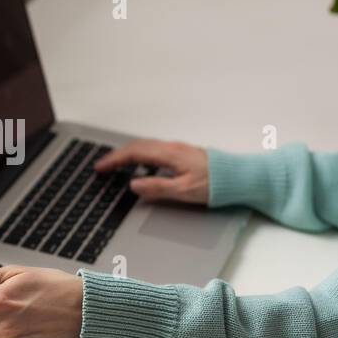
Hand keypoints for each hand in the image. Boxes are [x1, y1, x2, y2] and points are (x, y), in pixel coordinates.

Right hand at [93, 138, 210, 203]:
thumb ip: (157, 187)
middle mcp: (171, 147)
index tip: (100, 167)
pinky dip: (140, 154)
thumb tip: (134, 185)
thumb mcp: (183, 191)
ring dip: (128, 153)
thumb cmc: (215, 184)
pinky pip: (154, 149)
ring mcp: (177, 148)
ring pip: (145, 146)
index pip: (134, 153)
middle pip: (137, 146)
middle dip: (117, 155)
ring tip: (117, 163)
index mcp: (168, 154)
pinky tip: (141, 163)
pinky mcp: (182, 153)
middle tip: (102, 165)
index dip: (114, 160)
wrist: (238, 176)